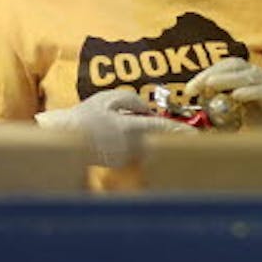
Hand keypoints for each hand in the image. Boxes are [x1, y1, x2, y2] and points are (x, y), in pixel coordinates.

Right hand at [34, 88, 195, 167]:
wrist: (64, 137)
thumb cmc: (85, 115)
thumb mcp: (110, 98)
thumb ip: (134, 101)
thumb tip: (149, 111)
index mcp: (130, 128)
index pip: (164, 129)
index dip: (182, 130)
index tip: (197, 133)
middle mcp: (132, 146)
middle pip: (162, 140)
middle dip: (173, 136)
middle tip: (188, 133)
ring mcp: (126, 157)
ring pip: (151, 146)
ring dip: (157, 139)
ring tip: (151, 132)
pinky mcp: (121, 163)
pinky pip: (139, 152)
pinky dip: (143, 145)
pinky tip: (130, 138)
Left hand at [186, 57, 261, 130]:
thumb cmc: (255, 117)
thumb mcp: (231, 112)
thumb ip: (215, 111)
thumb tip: (193, 118)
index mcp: (242, 74)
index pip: (222, 67)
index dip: (204, 74)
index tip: (189, 90)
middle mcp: (254, 74)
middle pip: (233, 66)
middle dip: (213, 74)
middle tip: (199, 85)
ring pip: (247, 76)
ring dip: (227, 79)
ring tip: (211, 84)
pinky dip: (250, 91)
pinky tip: (237, 96)